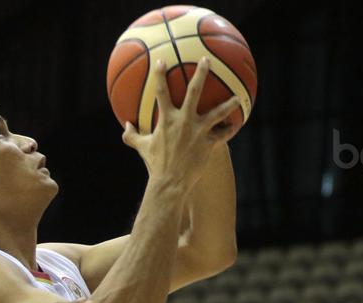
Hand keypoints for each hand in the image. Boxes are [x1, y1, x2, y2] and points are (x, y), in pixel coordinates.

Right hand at [122, 57, 240, 192]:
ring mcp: (198, 132)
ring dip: (228, 103)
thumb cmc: (155, 164)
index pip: (161, 92)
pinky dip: (230, 129)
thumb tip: (125, 126)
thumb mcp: (141, 148)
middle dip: (201, 73)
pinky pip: (223, 134)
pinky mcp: (209, 144)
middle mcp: (184, 121)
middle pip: (194, 91)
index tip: (162, 61)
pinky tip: (237, 124)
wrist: (170, 183)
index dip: (160, 75)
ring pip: (218, 112)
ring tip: (237, 95)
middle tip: (206, 60)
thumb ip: (131, 136)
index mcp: (166, 120)